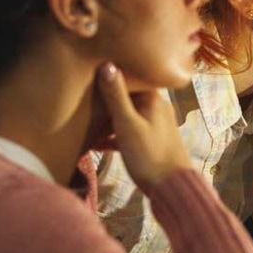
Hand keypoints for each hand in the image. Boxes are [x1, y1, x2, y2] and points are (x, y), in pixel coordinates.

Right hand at [92, 62, 190, 188]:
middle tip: (82, 102)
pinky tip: (96, 145)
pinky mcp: (151, 142)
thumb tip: (107, 64)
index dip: (111, 76)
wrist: (171, 188)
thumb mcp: (127, 124)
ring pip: (127, 116)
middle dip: (106, 100)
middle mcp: (157, 108)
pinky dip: (114, 136)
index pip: (131, 78)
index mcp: (153, 99)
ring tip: (84, 124)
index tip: (90, 75)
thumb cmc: (149, 155)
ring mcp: (155, 125)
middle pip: (127, 97)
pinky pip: (129, 133)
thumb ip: (116, 96)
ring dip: (107, 120)